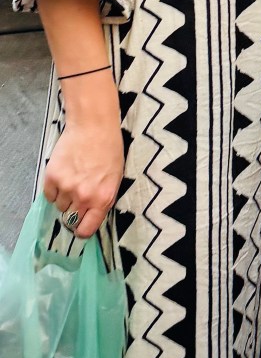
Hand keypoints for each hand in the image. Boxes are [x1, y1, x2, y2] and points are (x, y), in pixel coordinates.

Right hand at [44, 88, 124, 237]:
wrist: (93, 127)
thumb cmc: (109, 150)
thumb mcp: (115, 180)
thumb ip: (102, 200)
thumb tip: (91, 217)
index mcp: (102, 200)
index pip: (85, 230)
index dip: (81, 229)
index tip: (80, 225)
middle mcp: (83, 197)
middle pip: (70, 219)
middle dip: (74, 211)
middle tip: (77, 196)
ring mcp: (66, 187)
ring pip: (59, 206)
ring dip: (64, 197)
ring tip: (72, 180)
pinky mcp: (52, 176)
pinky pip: (49, 194)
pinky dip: (54, 188)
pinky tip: (63, 175)